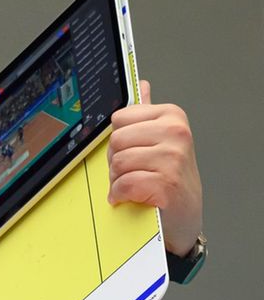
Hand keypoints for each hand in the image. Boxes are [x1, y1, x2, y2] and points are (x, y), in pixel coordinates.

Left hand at [107, 80, 203, 255]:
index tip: (135, 151)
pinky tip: (132, 197)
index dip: (119, 141)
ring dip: (118, 180)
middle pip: (116, 140)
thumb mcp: (160, 140)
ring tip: (136, 185)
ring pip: (118, 162)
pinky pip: (124, 184)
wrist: (184, 215)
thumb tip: (142, 85)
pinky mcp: (166, 183)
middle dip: (116, 161)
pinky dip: (121, 195)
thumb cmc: (168, 178)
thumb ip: (147, 114)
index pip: (119, 119)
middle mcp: (176, 132)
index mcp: (171, 116)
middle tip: (135, 172)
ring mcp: (173, 158)